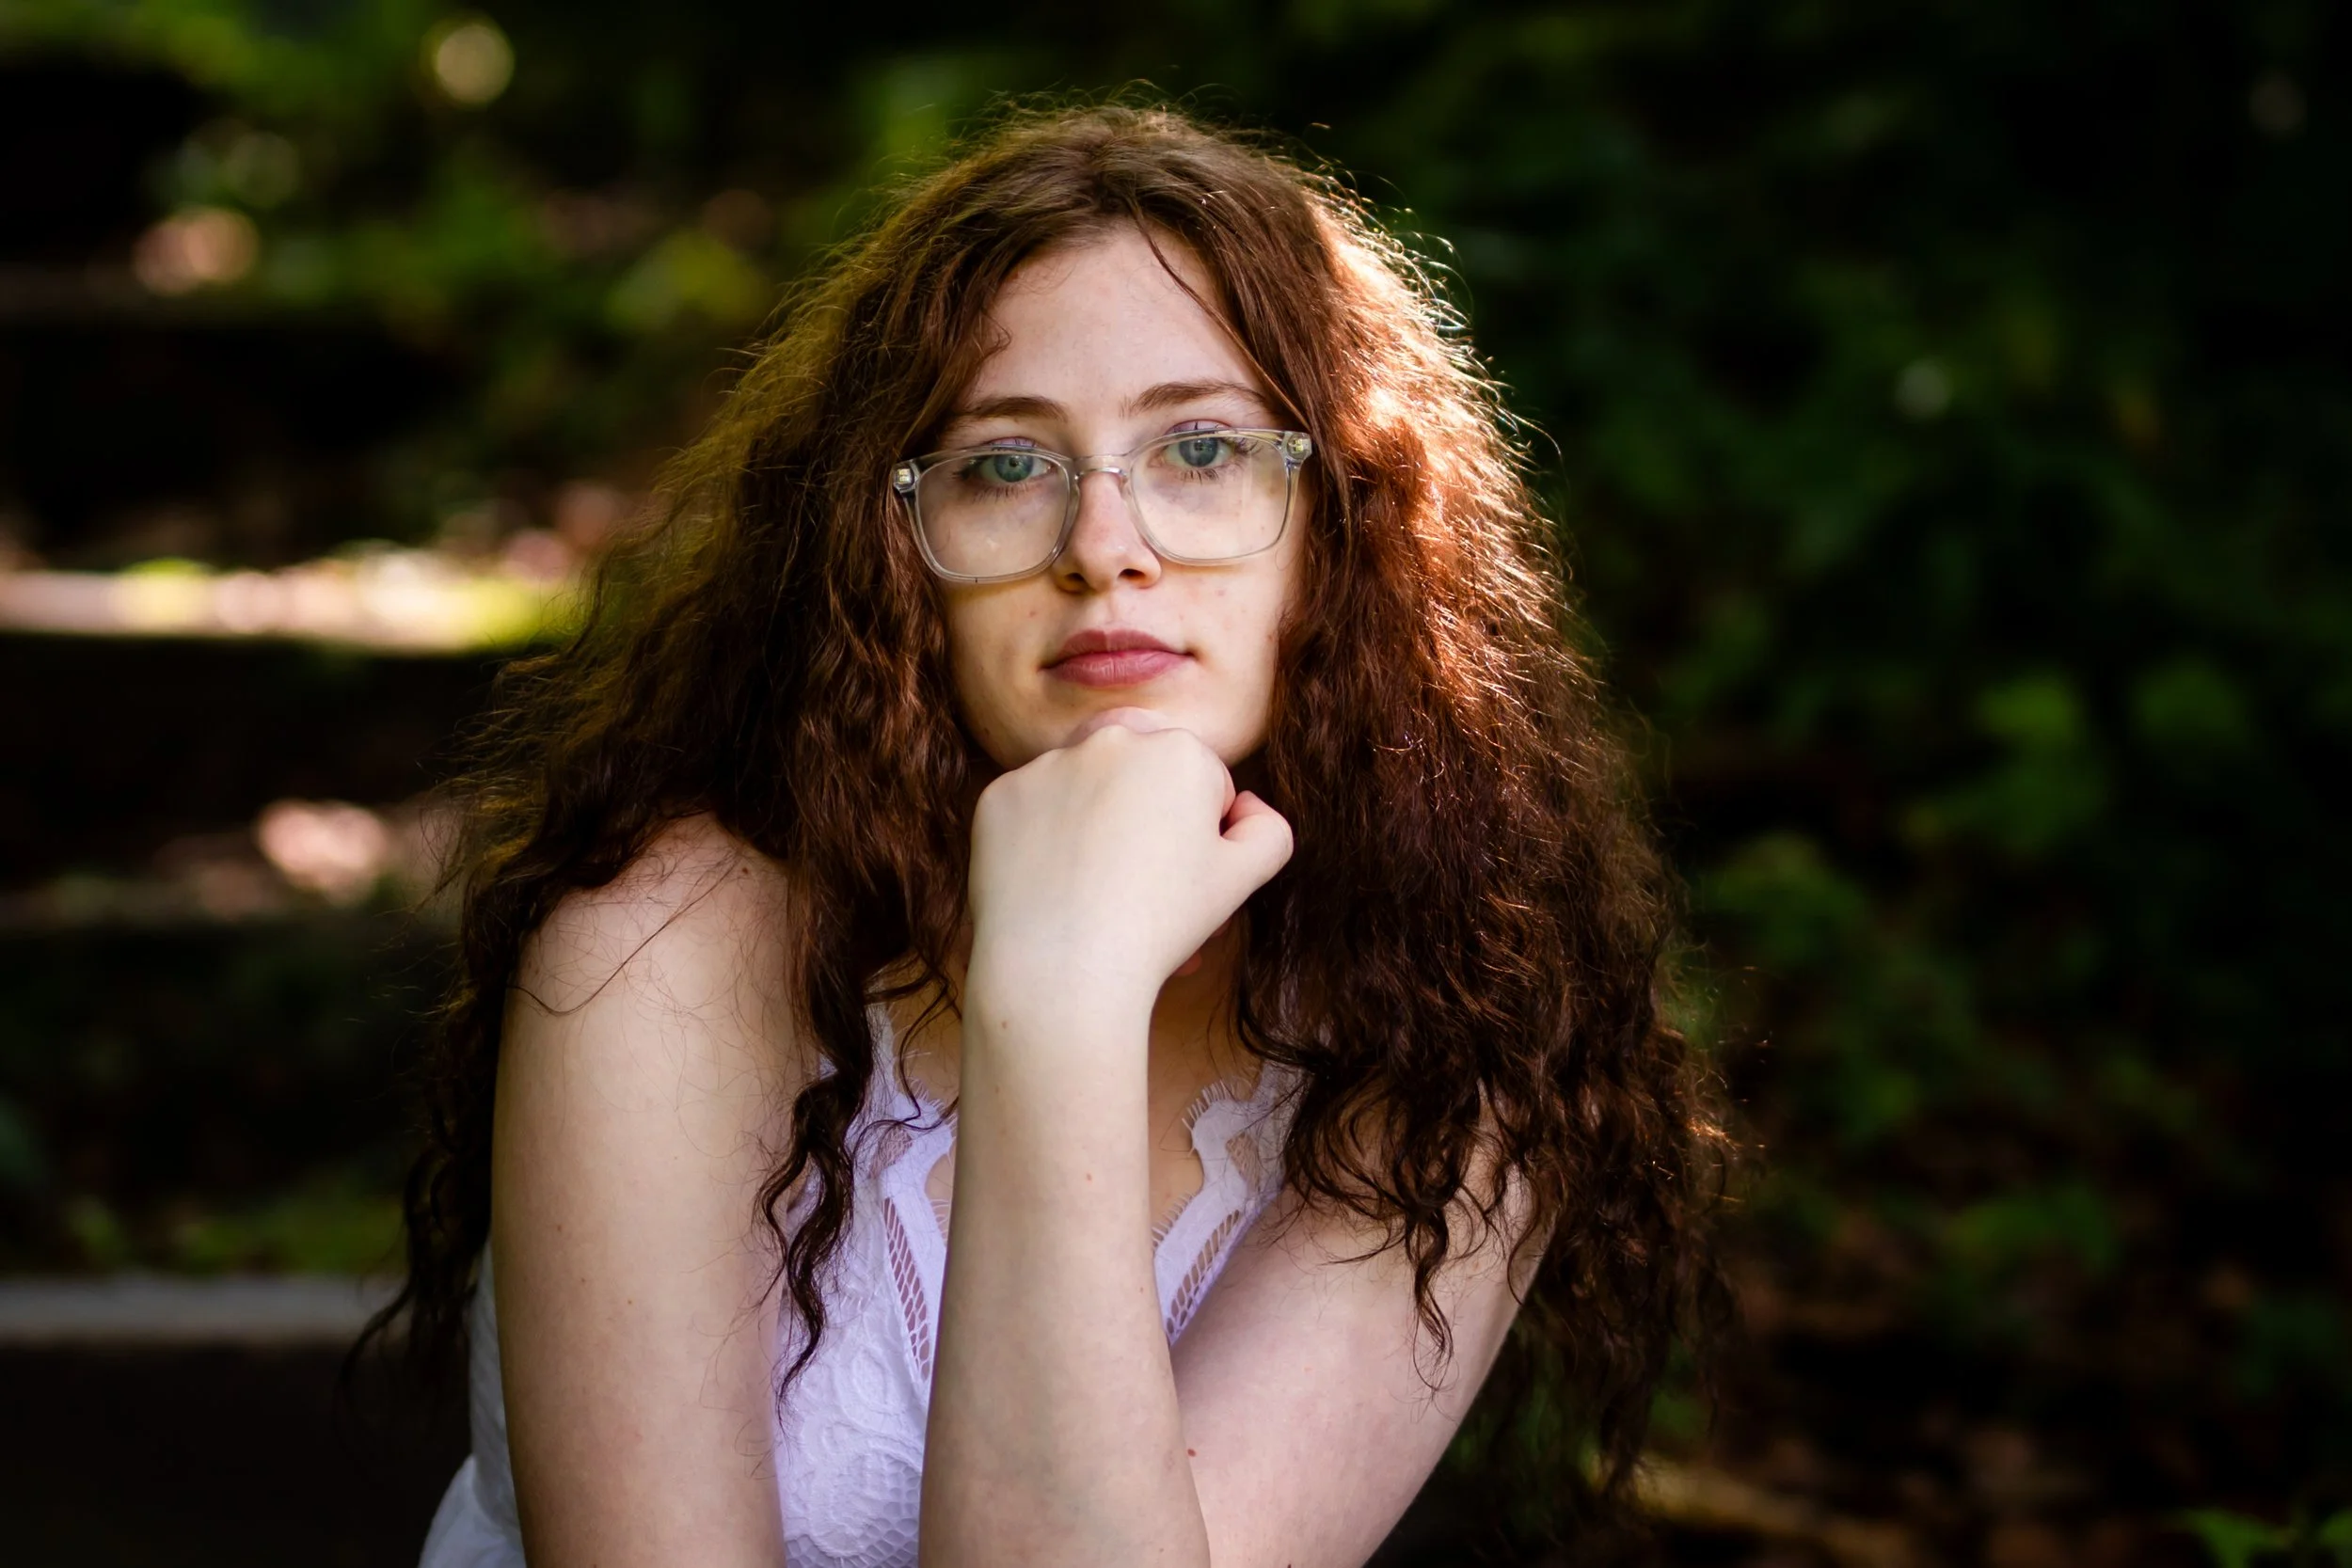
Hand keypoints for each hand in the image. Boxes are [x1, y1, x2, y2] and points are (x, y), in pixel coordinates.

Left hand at [965, 708, 1292, 1014]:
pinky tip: (1053, 884)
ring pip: (1085, 786)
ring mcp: (1047, 765)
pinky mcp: (998, 796)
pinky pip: (1033, 809)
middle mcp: (1111, 740)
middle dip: (1148, 814)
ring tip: (1097, 889)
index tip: (1183, 875)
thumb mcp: (1243, 879)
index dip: (1200, 833)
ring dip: (1096, 821)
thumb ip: (1268, 829)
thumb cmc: (1161, 926)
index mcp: (1179, 751)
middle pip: (1142, 773)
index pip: (1202, 781)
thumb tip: (1245, 806)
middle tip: (1142, 881)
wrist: (1062, 972)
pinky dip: (1044, 839)